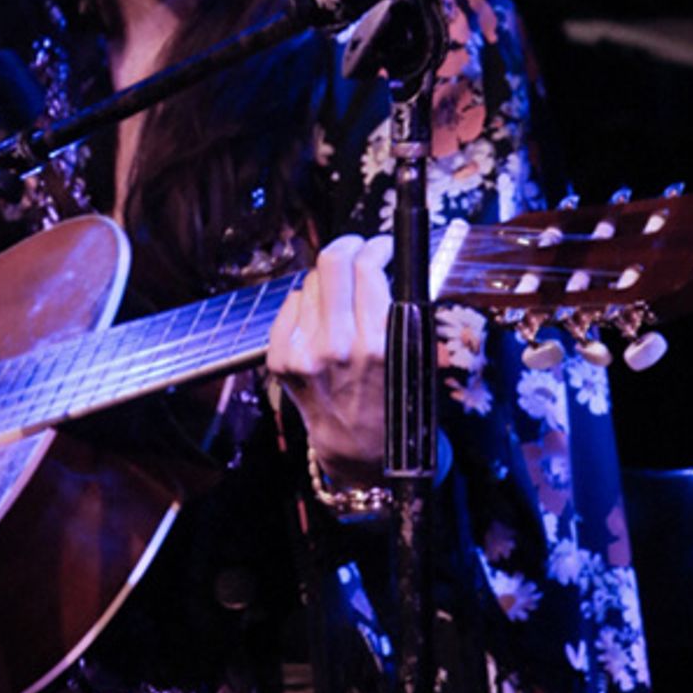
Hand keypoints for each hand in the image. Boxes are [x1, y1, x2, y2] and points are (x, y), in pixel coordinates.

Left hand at [266, 234, 390, 473]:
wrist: (355, 446)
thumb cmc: (391, 399)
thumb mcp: (412, 358)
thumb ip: (401, 312)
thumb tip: (383, 262)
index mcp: (378, 343)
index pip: (368, 269)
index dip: (377, 247)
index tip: (382, 246)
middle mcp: (337, 345)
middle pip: (333, 263)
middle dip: (349, 246)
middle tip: (358, 248)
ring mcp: (304, 352)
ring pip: (312, 281)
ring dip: (329, 280)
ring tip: (342, 294)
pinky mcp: (280, 359)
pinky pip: (291, 303)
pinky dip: (306, 303)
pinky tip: (320, 317)